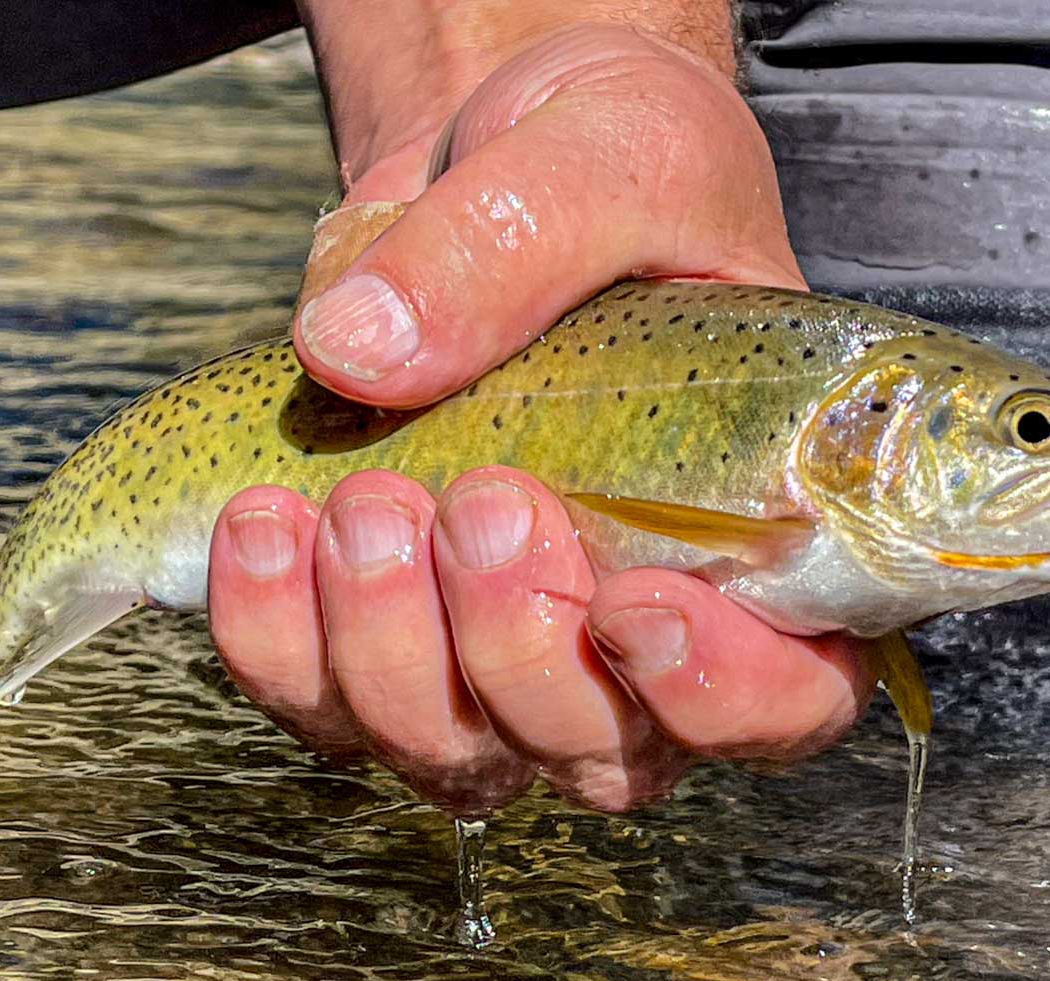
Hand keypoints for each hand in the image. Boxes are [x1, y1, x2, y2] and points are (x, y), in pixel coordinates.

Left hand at [208, 9, 877, 810]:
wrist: (501, 160)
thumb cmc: (614, 165)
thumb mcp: (608, 158)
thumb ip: (514, 241)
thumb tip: (357, 349)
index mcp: (762, 548)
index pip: (788, 699)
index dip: (720, 695)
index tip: (633, 603)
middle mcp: (639, 640)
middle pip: (597, 753)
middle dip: (518, 649)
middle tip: (478, 501)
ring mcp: (503, 655)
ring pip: (455, 755)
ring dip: (387, 652)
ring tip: (356, 502)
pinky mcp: (381, 637)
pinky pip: (319, 701)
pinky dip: (274, 636)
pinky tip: (261, 521)